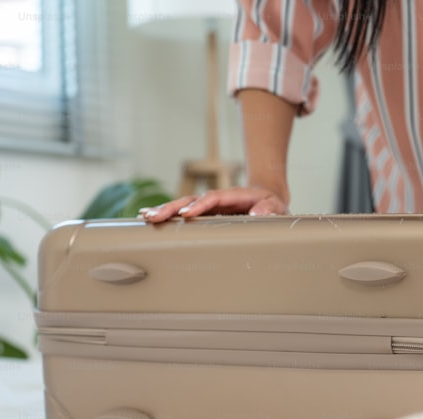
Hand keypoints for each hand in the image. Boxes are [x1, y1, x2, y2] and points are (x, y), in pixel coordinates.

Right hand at [139, 186, 288, 222]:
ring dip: (164, 211)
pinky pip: (183, 212)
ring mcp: (208, 204)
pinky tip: (150, 219)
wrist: (266, 197)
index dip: (198, 206)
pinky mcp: (204, 211)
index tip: (186, 215)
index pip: (212, 199)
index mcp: (232, 195)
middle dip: (171, 208)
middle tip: (153, 217)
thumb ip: (268, 209)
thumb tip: (256, 214)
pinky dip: (167, 215)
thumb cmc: (271, 203)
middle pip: (190, 200)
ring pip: (182, 205)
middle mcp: (216, 198)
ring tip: (146, 217)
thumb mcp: (276, 205)